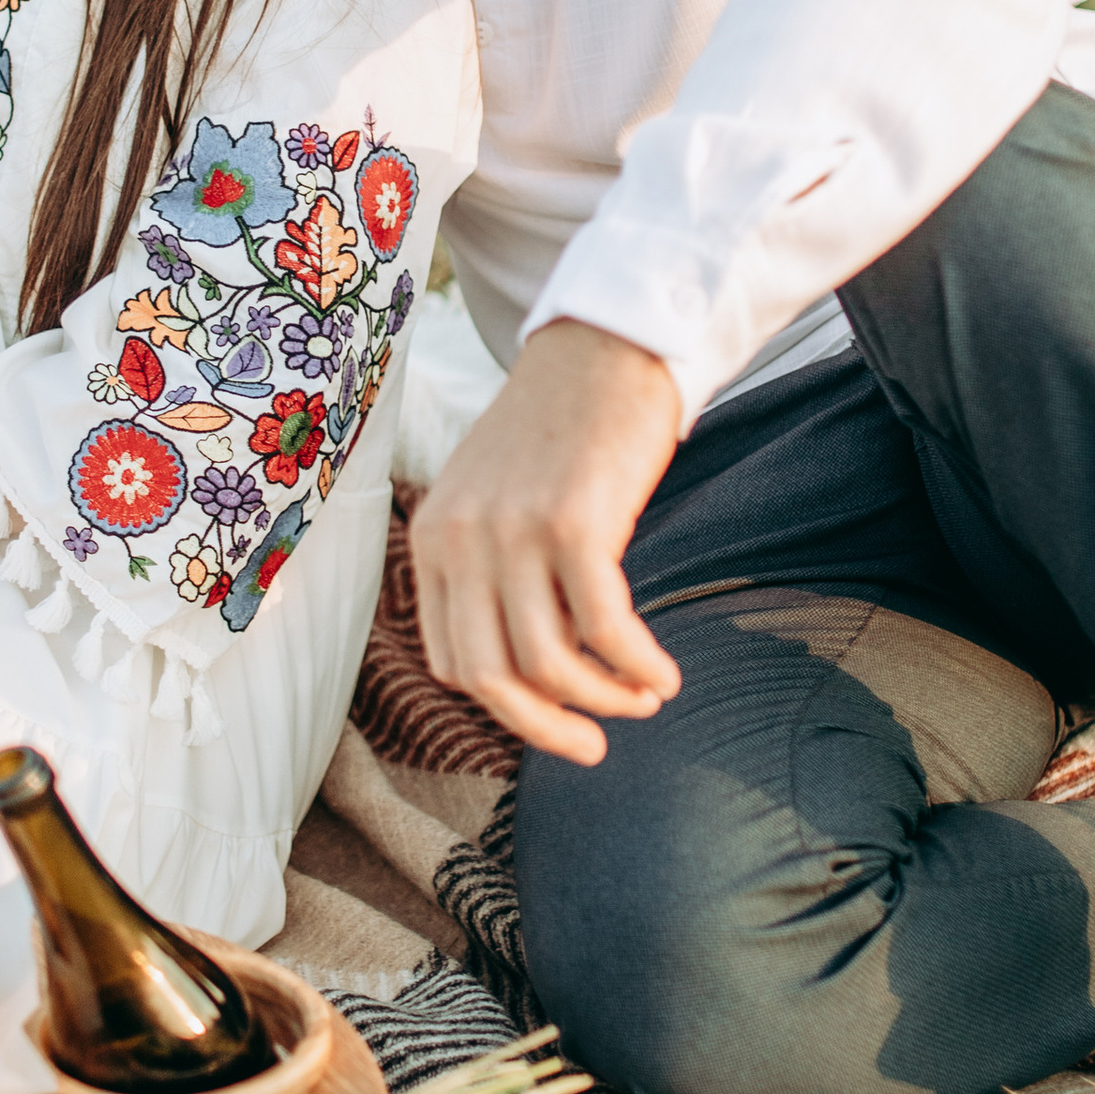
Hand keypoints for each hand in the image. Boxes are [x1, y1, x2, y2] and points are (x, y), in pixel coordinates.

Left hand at [409, 320, 683, 765]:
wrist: (608, 346)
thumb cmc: (565, 430)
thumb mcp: (497, 498)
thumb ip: (493, 569)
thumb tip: (530, 671)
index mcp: (432, 538)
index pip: (451, 661)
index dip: (506, 708)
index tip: (556, 722)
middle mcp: (460, 537)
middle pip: (489, 677)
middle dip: (546, 728)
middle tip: (594, 747)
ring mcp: (514, 530)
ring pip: (547, 662)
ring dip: (602, 699)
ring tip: (644, 700)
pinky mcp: (574, 522)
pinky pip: (603, 628)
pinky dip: (635, 666)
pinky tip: (662, 675)